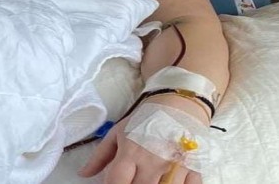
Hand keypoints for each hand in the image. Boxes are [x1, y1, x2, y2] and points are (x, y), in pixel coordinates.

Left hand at [77, 94, 208, 183]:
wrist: (177, 101)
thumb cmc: (145, 118)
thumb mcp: (118, 132)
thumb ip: (100, 156)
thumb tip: (83, 174)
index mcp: (131, 152)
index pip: (117, 182)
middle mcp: (152, 161)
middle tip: (133, 179)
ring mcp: (175, 166)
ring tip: (150, 179)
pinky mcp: (195, 167)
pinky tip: (172, 182)